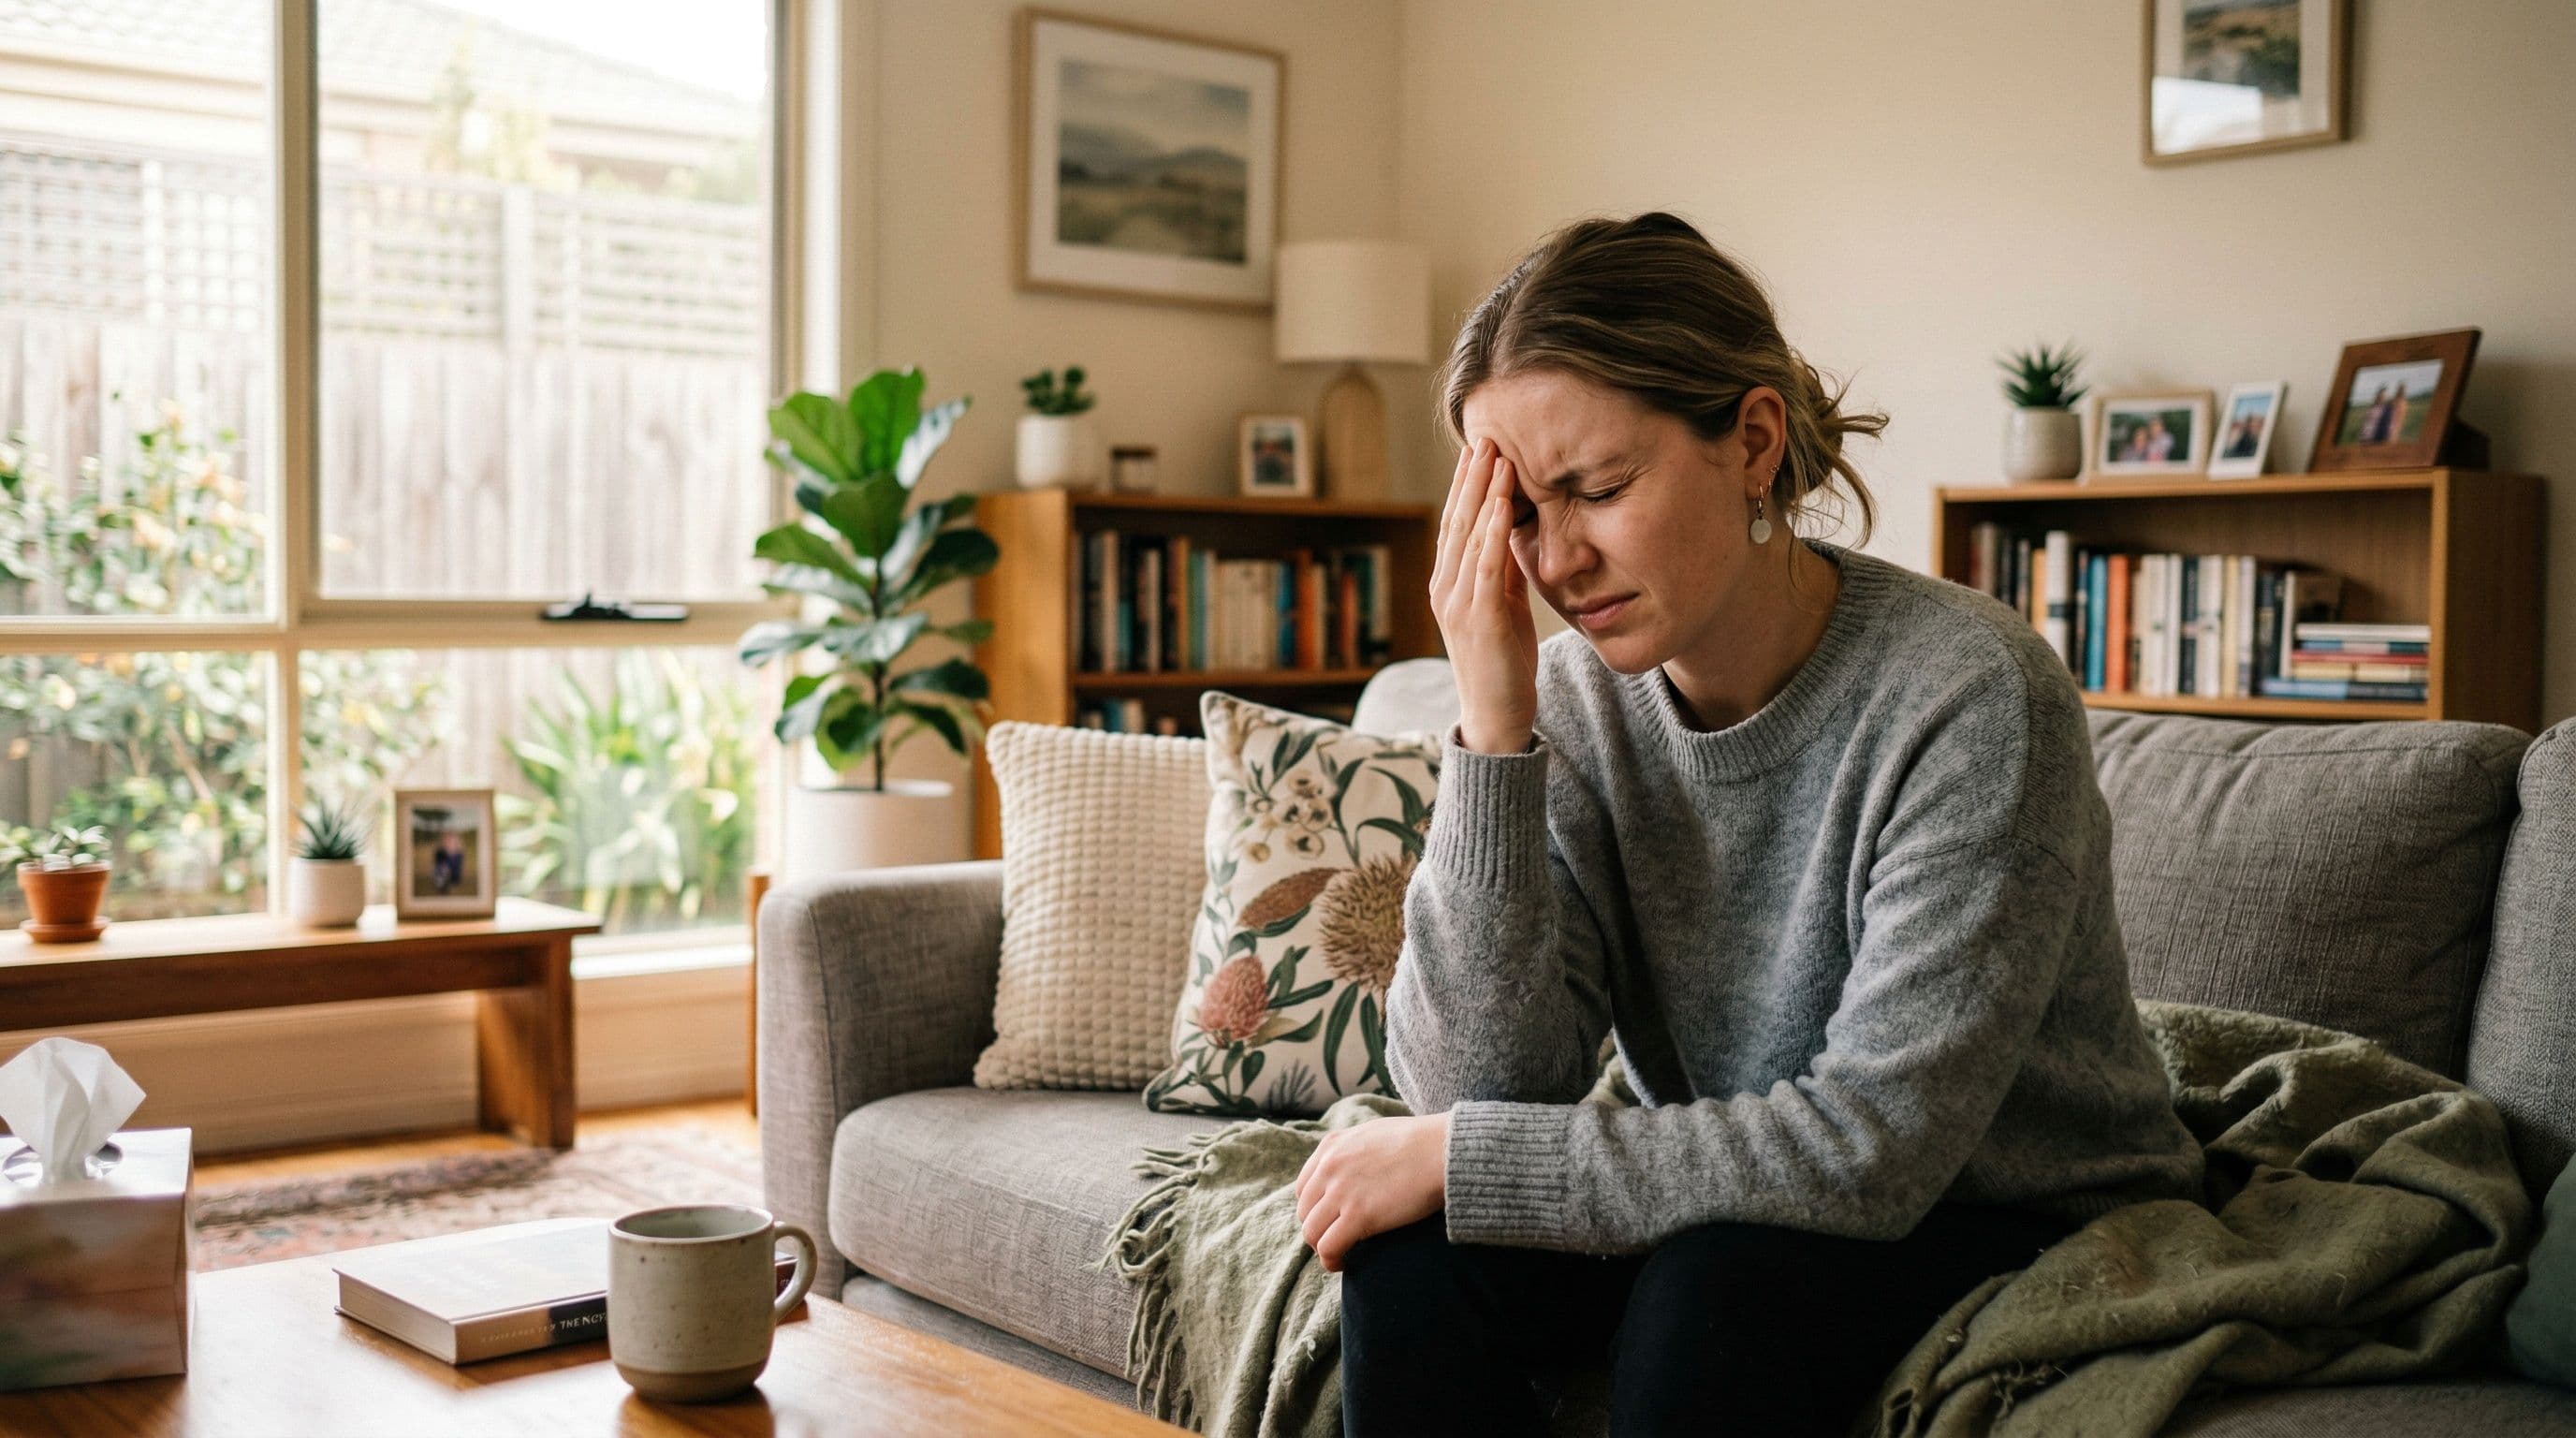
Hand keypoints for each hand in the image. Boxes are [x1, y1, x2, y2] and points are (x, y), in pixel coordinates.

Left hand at [1292, 1113, 1449, 1271]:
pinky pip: (1328, 1246)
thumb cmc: (1423, 1143)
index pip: (1305, 1186)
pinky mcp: (1359, 1215)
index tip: (1330, 1220)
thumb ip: (1357, 1149)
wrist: (1444, 1150)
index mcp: (1333, 1146)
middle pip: (1305, 1211)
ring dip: (1322, 1247)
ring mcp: (1342, 1191)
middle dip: (1318, 1229)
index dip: (1315, 1208)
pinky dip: (1331, 1260)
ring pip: (1312, 1232)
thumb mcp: (1377, 1133)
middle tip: (1336, 1240)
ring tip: (1339, 1255)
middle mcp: (1330, 1166)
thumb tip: (1359, 1167)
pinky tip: (1342, 1264)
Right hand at [1431, 438, 1538, 753]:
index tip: (1480, 448)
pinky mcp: (1479, 617)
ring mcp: (1457, 602)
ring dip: (1483, 492)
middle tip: (1485, 435)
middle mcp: (1445, 587)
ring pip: (1468, 535)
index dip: (1466, 484)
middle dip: (1471, 477)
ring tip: (1496, 456)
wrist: (1497, 716)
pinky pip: (1486, 565)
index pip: (1456, 523)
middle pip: (1457, 520)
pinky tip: (1502, 503)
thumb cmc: (1503, 663)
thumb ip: (1504, 569)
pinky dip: (1493, 531)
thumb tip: (1515, 527)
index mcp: (1449, 584)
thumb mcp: (1504, 606)